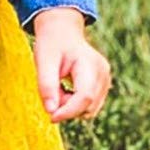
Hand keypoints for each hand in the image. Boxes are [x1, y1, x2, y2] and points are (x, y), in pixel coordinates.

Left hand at [31, 8, 111, 123]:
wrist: (61, 31)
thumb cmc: (51, 44)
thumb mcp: (43, 60)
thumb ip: (46, 86)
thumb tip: (51, 112)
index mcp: (90, 64)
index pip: (85, 97)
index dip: (68, 111)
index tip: (51, 117)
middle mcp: (103, 73)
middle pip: (88, 105)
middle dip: (67, 107)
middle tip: (50, 92)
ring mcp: (105, 79)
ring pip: (89, 108)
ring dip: (70, 106)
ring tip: (58, 87)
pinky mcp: (103, 85)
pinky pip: (89, 104)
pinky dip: (75, 102)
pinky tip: (65, 89)